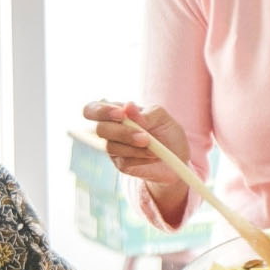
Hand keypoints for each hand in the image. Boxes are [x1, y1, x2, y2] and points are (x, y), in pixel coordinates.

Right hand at [82, 100, 191, 222]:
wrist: (177, 155)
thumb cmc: (166, 130)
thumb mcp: (161, 116)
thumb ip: (145, 112)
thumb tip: (128, 106)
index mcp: (115, 112)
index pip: (91, 109)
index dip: (100, 111)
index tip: (121, 114)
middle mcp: (110, 129)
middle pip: (99, 129)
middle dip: (122, 132)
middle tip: (145, 136)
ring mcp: (113, 148)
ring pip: (111, 147)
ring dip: (134, 146)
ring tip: (153, 146)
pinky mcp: (120, 164)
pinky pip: (124, 160)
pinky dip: (141, 157)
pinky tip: (153, 155)